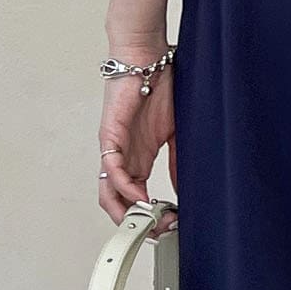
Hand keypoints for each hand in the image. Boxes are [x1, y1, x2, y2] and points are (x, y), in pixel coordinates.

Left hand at [97, 50, 177, 229]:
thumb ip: (176, 163)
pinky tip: (141, 197)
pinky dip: (126, 188)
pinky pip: (113, 169)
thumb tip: (181, 189)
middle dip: (137, 222)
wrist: (149, 58)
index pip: (136, 197)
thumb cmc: (160, 86)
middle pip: (118, 201)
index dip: (149, 215)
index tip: (168, 225)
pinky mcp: (110, 136)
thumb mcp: (174, 134)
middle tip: (157, 232)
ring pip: (109, 192)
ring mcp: (115, 148)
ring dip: (128, 212)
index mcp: (139, 156)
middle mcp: (124, 156)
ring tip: (147, 221)